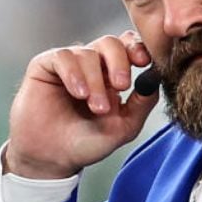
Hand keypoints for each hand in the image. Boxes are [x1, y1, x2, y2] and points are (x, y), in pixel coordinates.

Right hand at [6, 31, 157, 178]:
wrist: (53, 159)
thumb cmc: (86, 143)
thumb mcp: (123, 127)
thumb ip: (142, 104)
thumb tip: (156, 79)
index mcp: (112, 74)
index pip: (127, 47)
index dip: (137, 48)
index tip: (144, 62)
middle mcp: (91, 65)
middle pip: (110, 43)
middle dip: (119, 62)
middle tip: (121, 85)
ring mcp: (68, 64)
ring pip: (87, 52)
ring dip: (95, 80)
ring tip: (96, 106)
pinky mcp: (45, 66)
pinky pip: (62, 56)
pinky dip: (73, 73)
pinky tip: (79, 94)